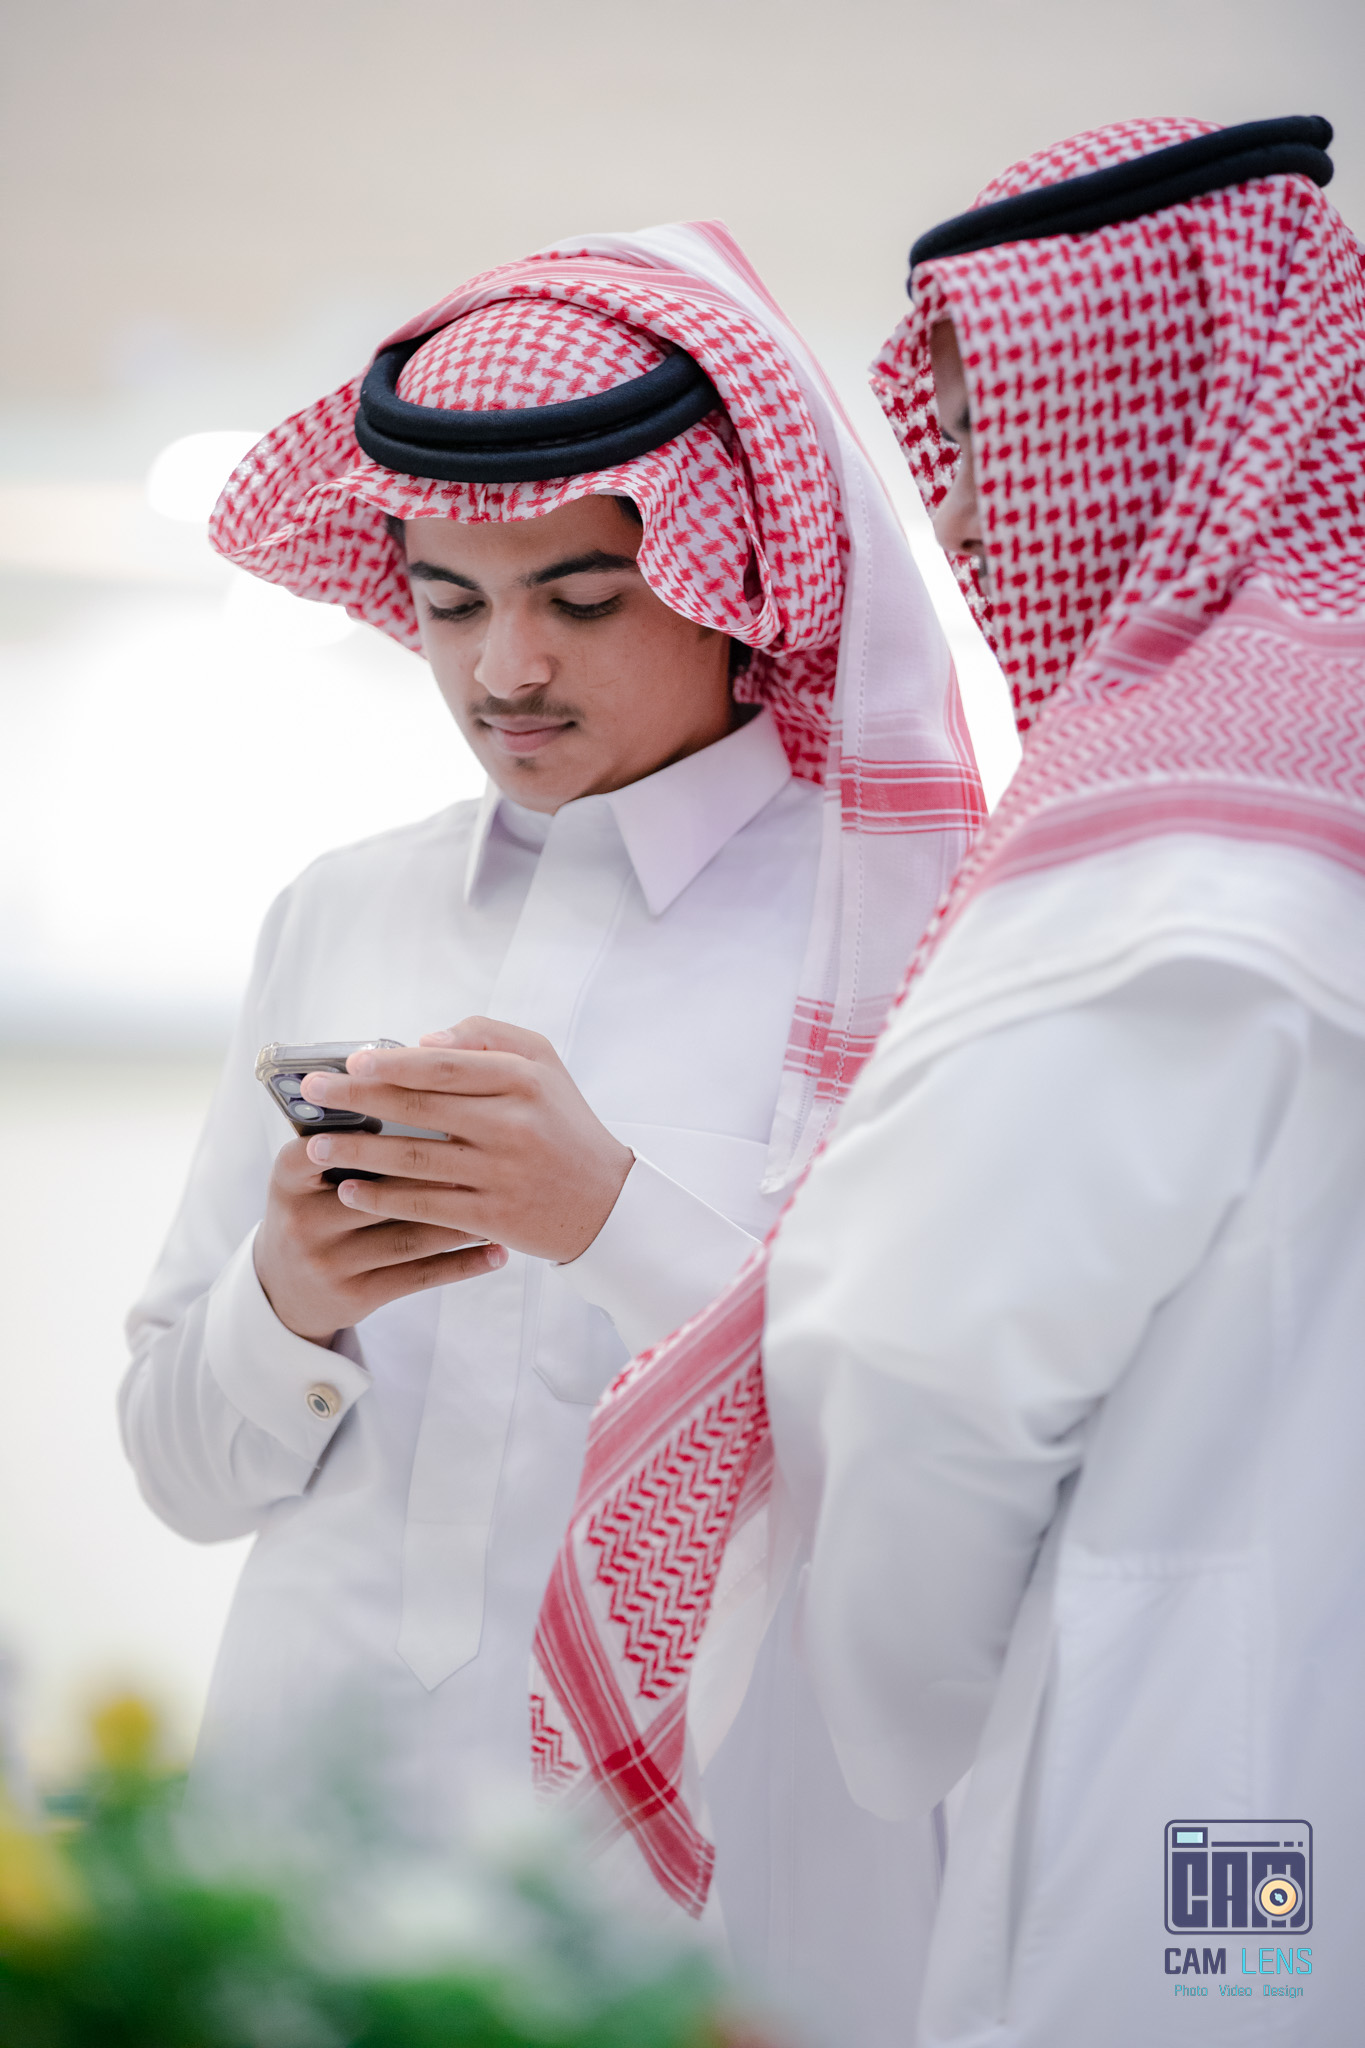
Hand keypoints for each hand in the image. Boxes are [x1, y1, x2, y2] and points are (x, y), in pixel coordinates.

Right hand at [253, 1135, 506, 1346]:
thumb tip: (415, 1091)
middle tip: (491, 1154)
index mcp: (288, 1177)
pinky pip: (418, 1276)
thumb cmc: (314, 1205)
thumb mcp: (309, 1171)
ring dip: (462, 1220)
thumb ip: (346, 1136)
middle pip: (381, 1191)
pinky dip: (462, 1263)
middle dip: (439, 1174)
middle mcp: (302, 1221)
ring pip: (408, 1236)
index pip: (327, 1145)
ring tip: (505, 1201)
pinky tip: (497, 1250)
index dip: (375, 1129)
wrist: (284, 1286)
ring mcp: (328, 1263)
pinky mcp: (355, 1296)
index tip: (431, 1113)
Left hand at [293, 1018, 633, 1266]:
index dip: (391, 1063)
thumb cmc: (563, 1123)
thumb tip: (423, 1039)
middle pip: (420, 1108)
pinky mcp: (494, 1217)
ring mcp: (502, 1173)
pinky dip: (384, 1199)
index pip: (444, 1065)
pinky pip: (426, 1206)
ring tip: (316, 1149)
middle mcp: (513, 1124)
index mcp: (522, 1079)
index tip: (348, 1062)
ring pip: (416, 1160)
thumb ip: (487, 1037)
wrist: (606, 1203)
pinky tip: (351, 1191)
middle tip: (311, 1095)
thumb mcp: (542, 1063)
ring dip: (359, 1154)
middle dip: (357, 1100)